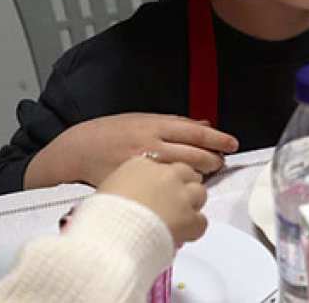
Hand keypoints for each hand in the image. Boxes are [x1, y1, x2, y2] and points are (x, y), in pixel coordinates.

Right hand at [25, 113, 238, 189]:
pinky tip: (180, 188)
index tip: (232, 143)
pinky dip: (176, 188)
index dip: (217, 138)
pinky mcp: (133, 183)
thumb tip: (204, 124)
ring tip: (204, 175)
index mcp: (154, 125)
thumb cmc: (109, 133)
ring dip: (198, 175)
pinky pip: (163, 188)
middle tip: (220, 161)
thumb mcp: (143, 119)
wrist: (76, 150)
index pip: (195, 131)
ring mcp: (142, 166)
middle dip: (213, 159)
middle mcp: (150, 144)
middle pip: (193, 153)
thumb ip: (175, 123)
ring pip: (181, 172)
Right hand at [99, 156, 207, 245]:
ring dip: (191, 206)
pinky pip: (201, 221)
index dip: (164, 178)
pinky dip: (193, 229)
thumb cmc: (100, 218)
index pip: (164, 163)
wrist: (106, 237)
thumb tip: (132, 192)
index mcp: (140, 164)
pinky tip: (182, 235)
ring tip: (177, 219)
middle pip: (187, 172)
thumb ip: (125, 184)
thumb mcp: (106, 189)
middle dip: (183, 187)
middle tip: (173, 203)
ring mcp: (180, 194)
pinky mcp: (189, 217)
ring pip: (199, 193)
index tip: (161, 187)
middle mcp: (164, 174)